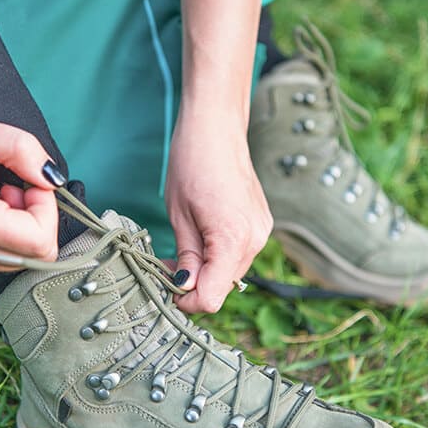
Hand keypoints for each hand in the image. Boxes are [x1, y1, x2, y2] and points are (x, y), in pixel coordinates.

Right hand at [0, 113, 59, 267]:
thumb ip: (22, 150)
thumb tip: (52, 178)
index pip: (39, 242)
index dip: (48, 209)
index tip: (33, 183)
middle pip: (36, 256)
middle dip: (39, 218)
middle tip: (19, 187)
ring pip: (22, 259)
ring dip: (24, 226)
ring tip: (1, 194)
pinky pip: (3, 256)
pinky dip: (9, 232)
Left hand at [165, 112, 271, 312]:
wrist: (217, 126)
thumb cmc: (193, 163)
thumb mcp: (179, 215)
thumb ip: (187, 256)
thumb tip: (185, 287)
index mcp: (233, 239)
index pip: (212, 297)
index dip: (186, 300)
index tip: (166, 288)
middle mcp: (254, 239)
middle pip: (222, 286)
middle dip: (194, 284)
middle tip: (166, 264)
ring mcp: (261, 232)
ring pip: (230, 272)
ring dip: (205, 269)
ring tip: (181, 247)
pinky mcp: (261, 224)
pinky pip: (238, 253)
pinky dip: (218, 254)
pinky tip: (201, 235)